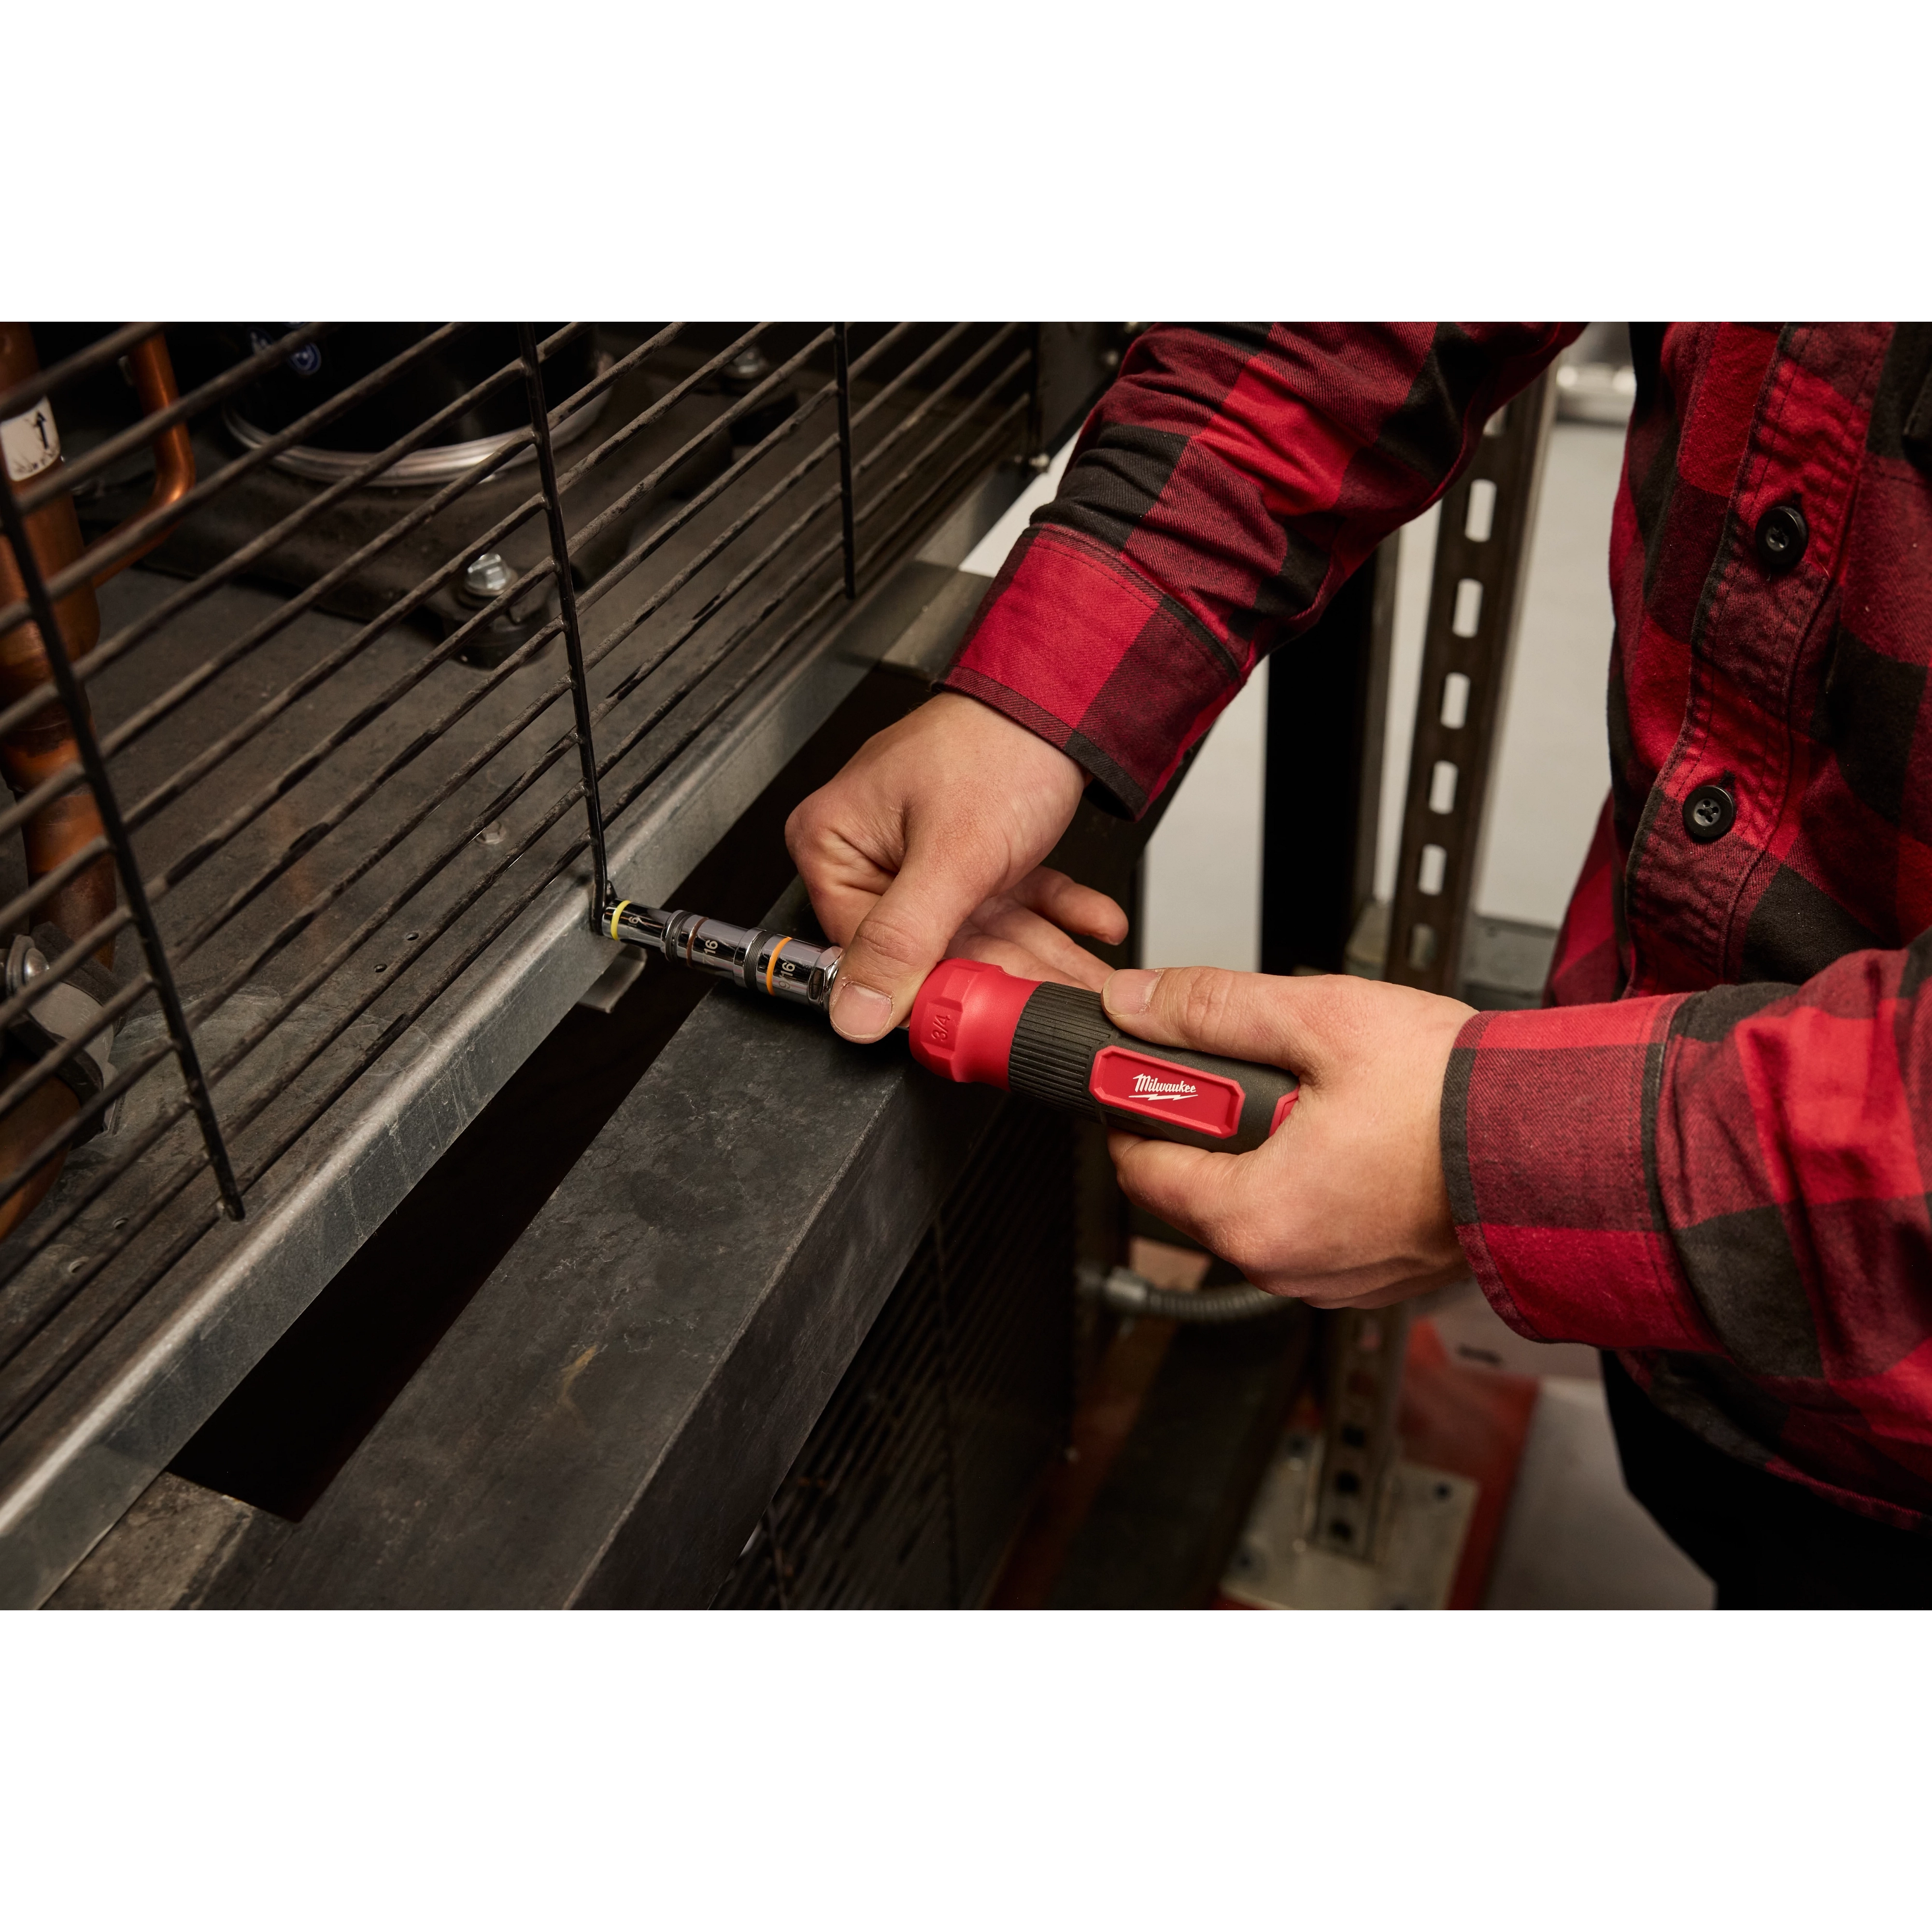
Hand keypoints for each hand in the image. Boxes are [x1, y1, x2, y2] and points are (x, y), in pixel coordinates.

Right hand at [786, 693, 1127, 1040]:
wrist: (1064, 694)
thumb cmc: (998, 744)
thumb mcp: (952, 855)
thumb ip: (904, 939)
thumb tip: (856, 1012)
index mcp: (835, 845)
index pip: (868, 952)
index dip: (929, 988)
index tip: (977, 1021)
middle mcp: (873, 854)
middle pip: (934, 947)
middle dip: (1008, 974)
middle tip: (1053, 1004)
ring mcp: (925, 857)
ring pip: (983, 932)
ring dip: (1042, 955)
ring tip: (1085, 980)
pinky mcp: (971, 855)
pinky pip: (1009, 905)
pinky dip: (1054, 916)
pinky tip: (1092, 928)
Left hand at [1101, 965, 1472, 1308]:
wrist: (1562, 1144)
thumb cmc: (1457, 1097)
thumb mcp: (1321, 1021)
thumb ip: (1213, 1009)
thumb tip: (1138, 1003)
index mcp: (1255, 1218)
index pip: (1139, 1164)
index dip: (1140, 1103)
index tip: (1157, 1065)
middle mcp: (1284, 1267)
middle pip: (1193, 1189)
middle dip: (1211, 1125)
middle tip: (1263, 1069)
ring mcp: (1331, 1279)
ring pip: (1254, 1206)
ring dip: (1265, 1152)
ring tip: (1322, 1097)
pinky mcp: (1373, 1275)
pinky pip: (1312, 1225)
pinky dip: (1316, 1181)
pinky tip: (1357, 1135)